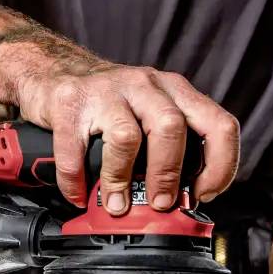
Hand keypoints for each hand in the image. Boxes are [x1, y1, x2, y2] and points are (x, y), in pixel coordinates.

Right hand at [13, 60, 239, 211]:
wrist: (53, 69)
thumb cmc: (107, 101)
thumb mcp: (148, 113)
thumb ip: (167, 148)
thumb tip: (176, 202)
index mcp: (174, 91)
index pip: (219, 124)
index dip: (220, 165)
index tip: (203, 193)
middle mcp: (145, 85)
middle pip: (172, 127)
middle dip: (168, 174)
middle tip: (160, 203)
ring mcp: (106, 90)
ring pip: (127, 136)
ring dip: (121, 180)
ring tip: (116, 204)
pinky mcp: (70, 102)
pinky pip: (75, 149)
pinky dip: (76, 180)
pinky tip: (78, 193)